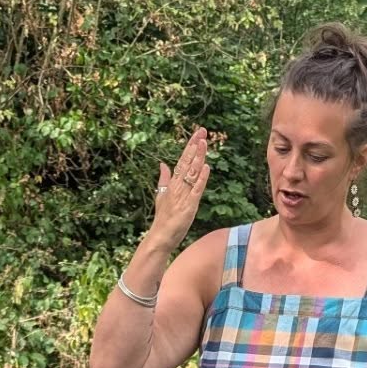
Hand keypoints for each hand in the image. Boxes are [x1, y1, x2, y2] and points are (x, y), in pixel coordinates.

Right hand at [147, 128, 211, 251]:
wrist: (160, 236)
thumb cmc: (163, 218)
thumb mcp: (161, 195)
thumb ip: (163, 179)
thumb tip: (162, 164)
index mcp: (172, 183)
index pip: (182, 160)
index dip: (190, 146)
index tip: (197, 133)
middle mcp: (177, 186)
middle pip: (187, 162)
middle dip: (195, 146)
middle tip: (202, 130)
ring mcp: (183, 195)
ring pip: (192, 173)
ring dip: (199, 157)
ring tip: (204, 143)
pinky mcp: (189, 205)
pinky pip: (196, 190)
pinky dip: (201, 179)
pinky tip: (206, 167)